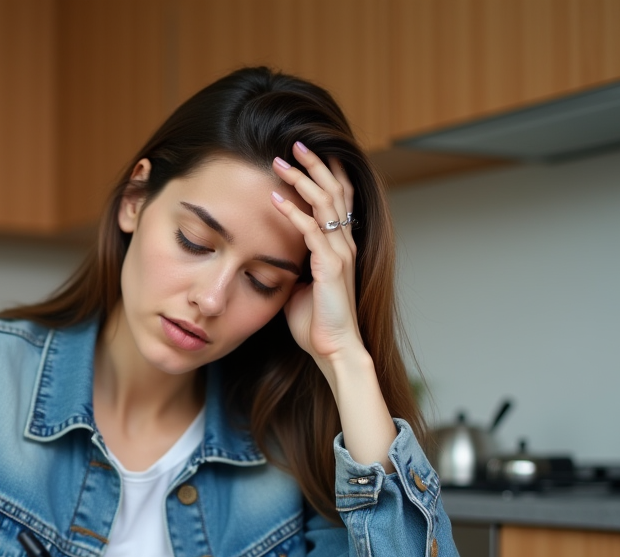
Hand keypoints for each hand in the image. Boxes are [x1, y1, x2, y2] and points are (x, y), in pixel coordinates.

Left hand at [269, 142, 364, 368]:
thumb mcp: (301, 287)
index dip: (328, 172)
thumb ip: (294, 265)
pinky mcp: (331, 267)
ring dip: (302, 179)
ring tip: (281, 161)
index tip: (309, 152)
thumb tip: (274, 256)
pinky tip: (276, 199)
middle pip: (334, 191)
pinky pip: (312, 231)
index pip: (339, 198)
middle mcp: (345, 244)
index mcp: (341, 246)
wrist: (333, 350)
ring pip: (324, 203)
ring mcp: (340, 253)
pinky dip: (293, 213)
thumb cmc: (316, 324)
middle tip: (295, 142)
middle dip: (315, 164)